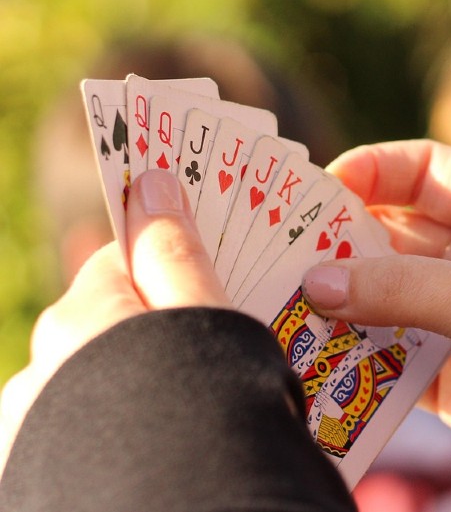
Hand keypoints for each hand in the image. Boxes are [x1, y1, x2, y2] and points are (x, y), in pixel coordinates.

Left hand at [0, 170, 228, 470]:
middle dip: (147, 337)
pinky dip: (107, 435)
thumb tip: (151, 183)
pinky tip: (147, 451)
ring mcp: (29, 427)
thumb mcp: (206, 321)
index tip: (211, 285)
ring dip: (125, 392)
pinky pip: (76, 434)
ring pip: (86, 386)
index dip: (169, 267)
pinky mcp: (30, 475)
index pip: (117, 262)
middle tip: (208, 364)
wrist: (183, 510)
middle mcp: (38, 368)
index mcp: (80, 318)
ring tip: (182, 422)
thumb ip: (175, 253)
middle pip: (100, 327)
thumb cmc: (204, 408)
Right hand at [302, 140, 450, 443]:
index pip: (433, 170)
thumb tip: (315, 280)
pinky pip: (394, 355)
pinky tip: (316, 353)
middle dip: (344, 239)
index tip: (322, 186)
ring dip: (343, 299)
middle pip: (399, 233)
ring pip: (389, 296)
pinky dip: (357, 355)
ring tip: (285, 301)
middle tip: (282, 248)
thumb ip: (409, 289)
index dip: (378, 169)